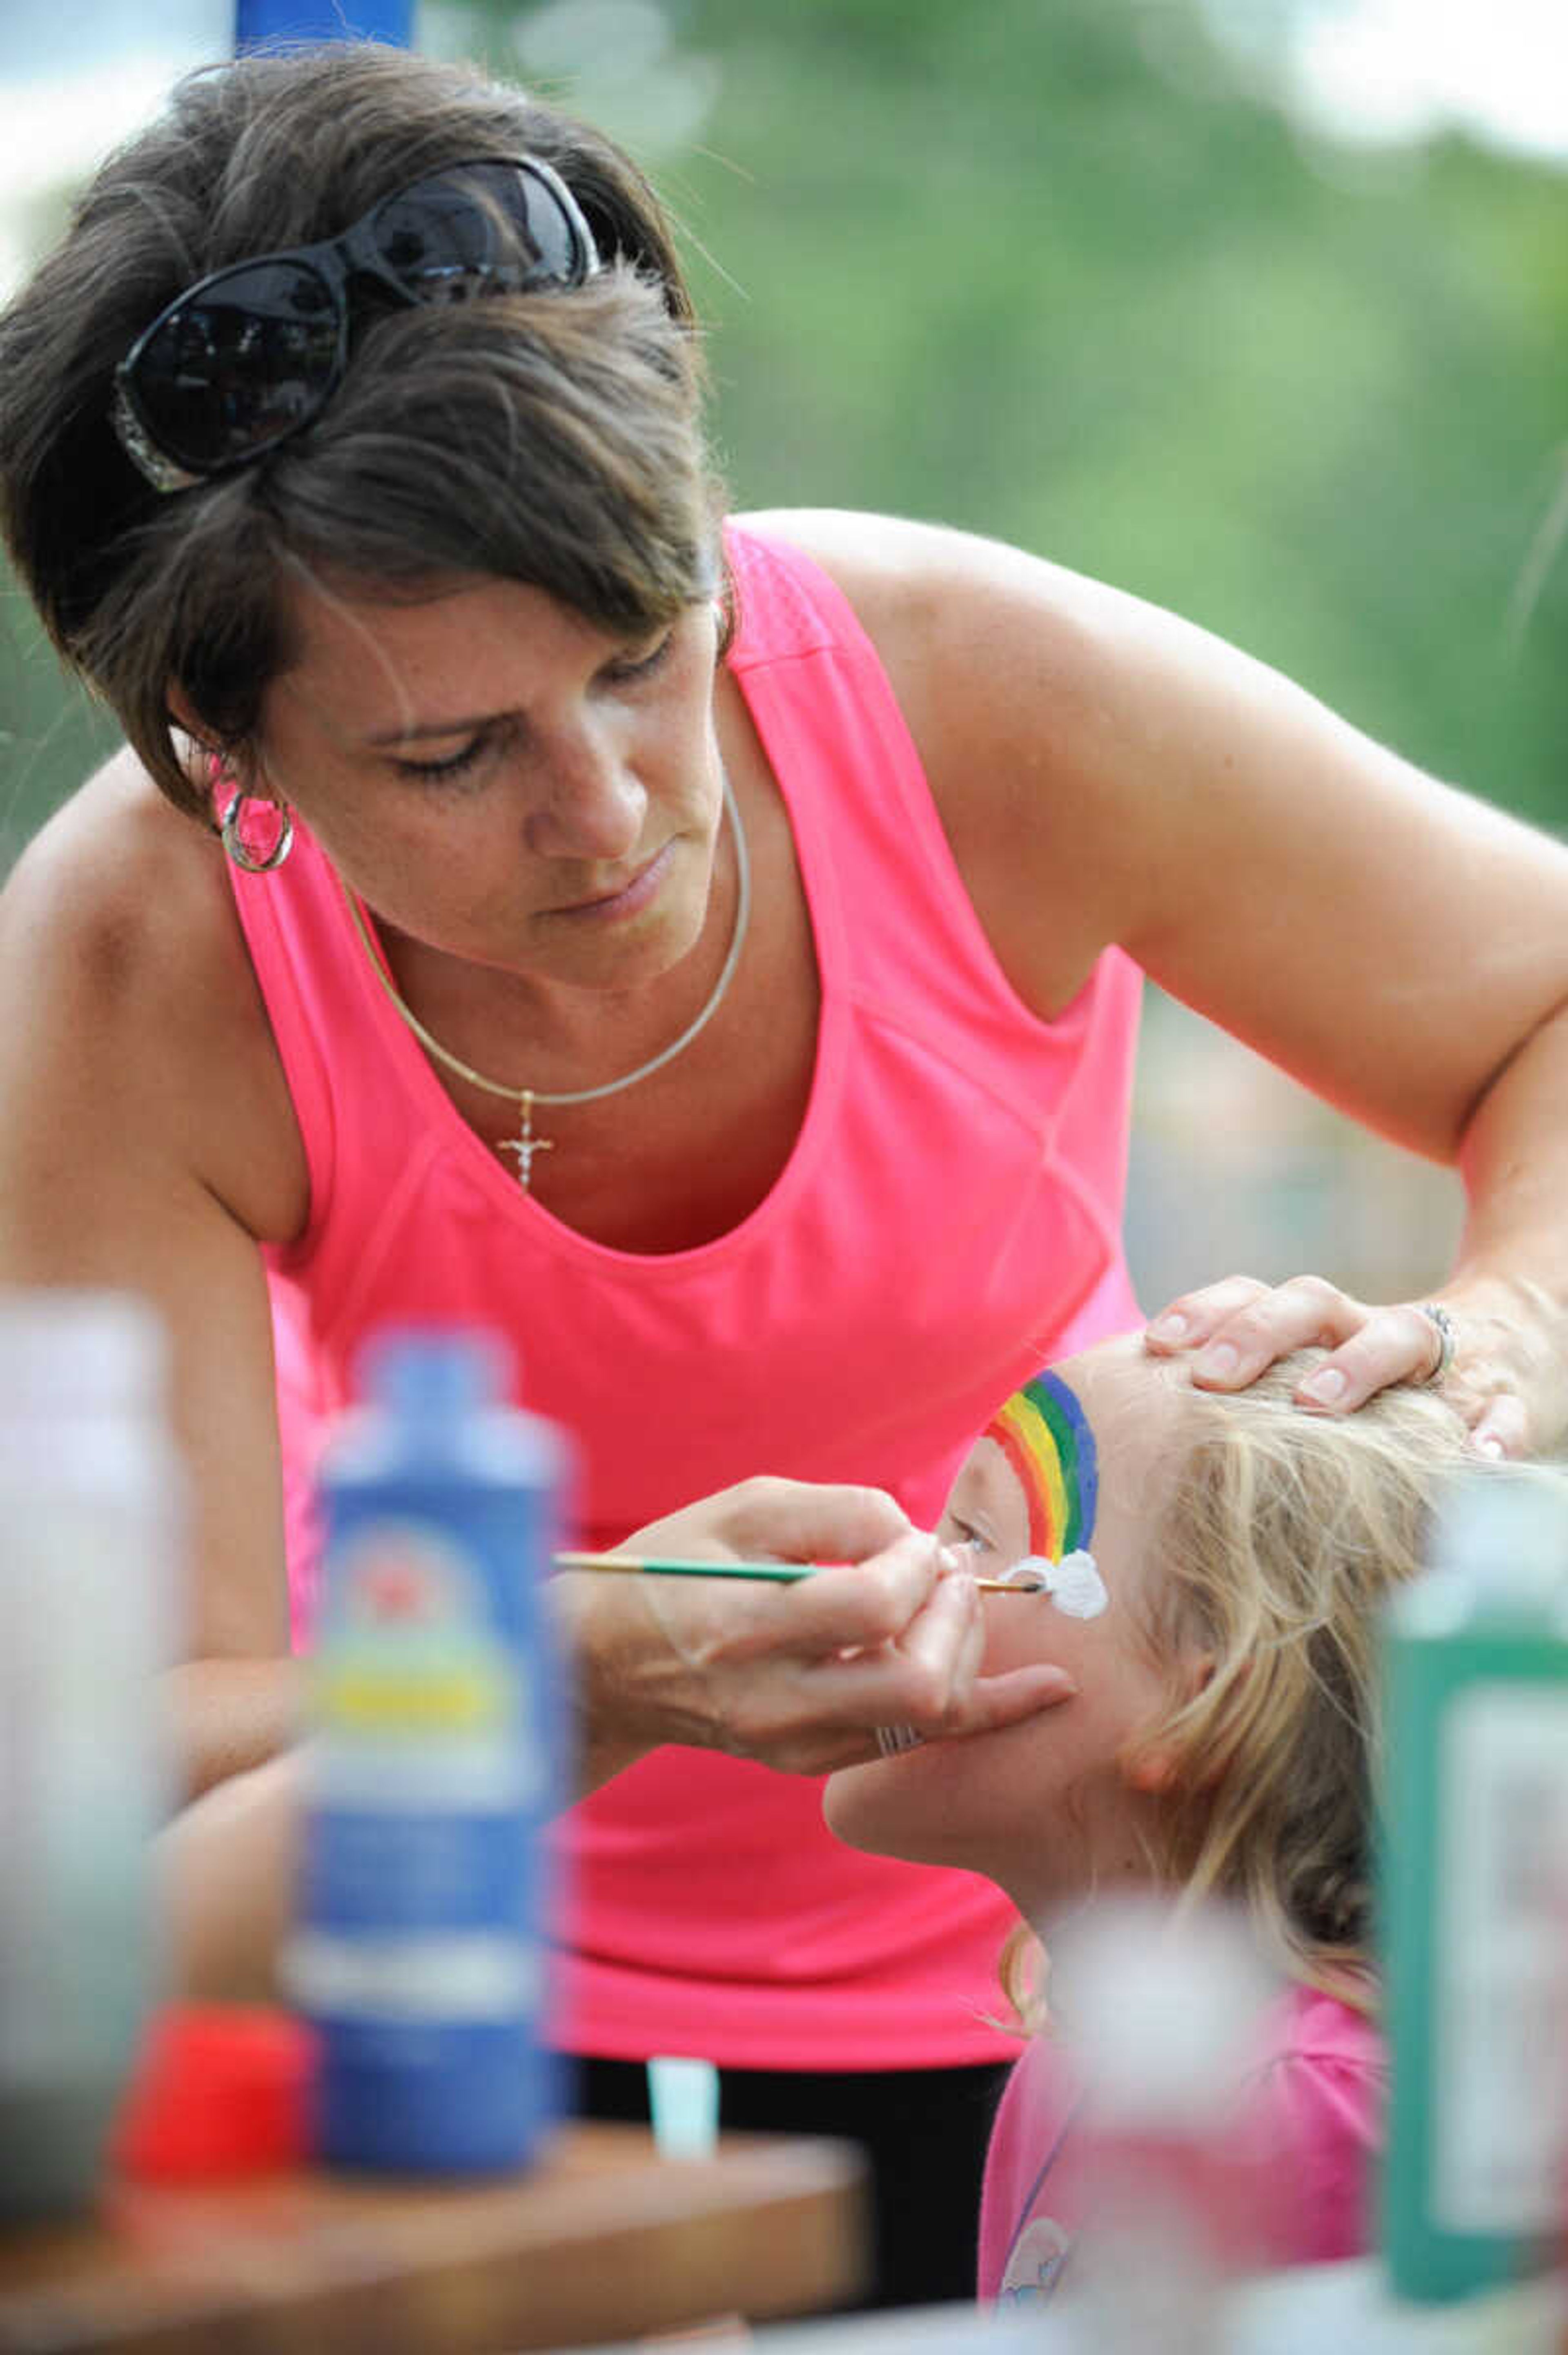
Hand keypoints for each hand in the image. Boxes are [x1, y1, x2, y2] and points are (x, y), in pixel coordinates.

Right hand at [559, 1477, 1076, 1786]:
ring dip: (968, 1652)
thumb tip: (914, 1534)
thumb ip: (836, 1513)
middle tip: (951, 1567)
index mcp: (743, 1627)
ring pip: (926, 1720)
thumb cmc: (677, 1565)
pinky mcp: (809, 1762)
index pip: (871, 1609)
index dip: (915, 1566)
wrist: (608, 1661)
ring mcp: (792, 1743)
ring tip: (957, 1595)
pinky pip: (914, 1743)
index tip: (913, 1540)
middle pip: (917, 1686)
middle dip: (958, 1616)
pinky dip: (975, 1706)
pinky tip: (1036, 1688)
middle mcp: (772, 1701)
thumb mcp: (742, 1508)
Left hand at [1143, 1271, 1567, 1456]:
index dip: (1206, 1310)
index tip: (1157, 1343)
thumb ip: (1255, 1392)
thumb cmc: (1384, 1375)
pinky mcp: (1504, 1394)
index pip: (1255, 1293)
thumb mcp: (1322, 1368)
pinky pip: (1502, 1410)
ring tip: (1315, 1404)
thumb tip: (1150, 1432)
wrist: (1515, 1340)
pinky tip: (1475, 1459)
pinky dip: (1493, 1431)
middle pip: (1312, 1302)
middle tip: (1211, 1380)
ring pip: (1402, 1335)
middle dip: (1259, 1334)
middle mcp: (1374, 1325)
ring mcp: (1443, 1357)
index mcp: (1324, 1322)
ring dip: (1357, 1365)